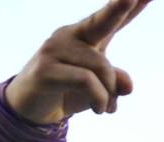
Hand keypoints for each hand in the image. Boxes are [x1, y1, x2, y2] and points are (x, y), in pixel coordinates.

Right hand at [5, 0, 148, 123]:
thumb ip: (117, 84)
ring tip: (104, 108)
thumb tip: (127, 86)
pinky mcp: (46, 68)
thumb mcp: (102, 91)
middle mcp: (70, 36)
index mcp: (86, 37)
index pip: (112, 20)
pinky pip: (88, 81)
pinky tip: (98, 109)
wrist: (31, 109)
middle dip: (118, 8)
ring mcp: (55, 49)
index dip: (132, 6)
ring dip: (109, 95)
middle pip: (101, 22)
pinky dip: (100, 99)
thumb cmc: (70, 93)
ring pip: (102, 67)